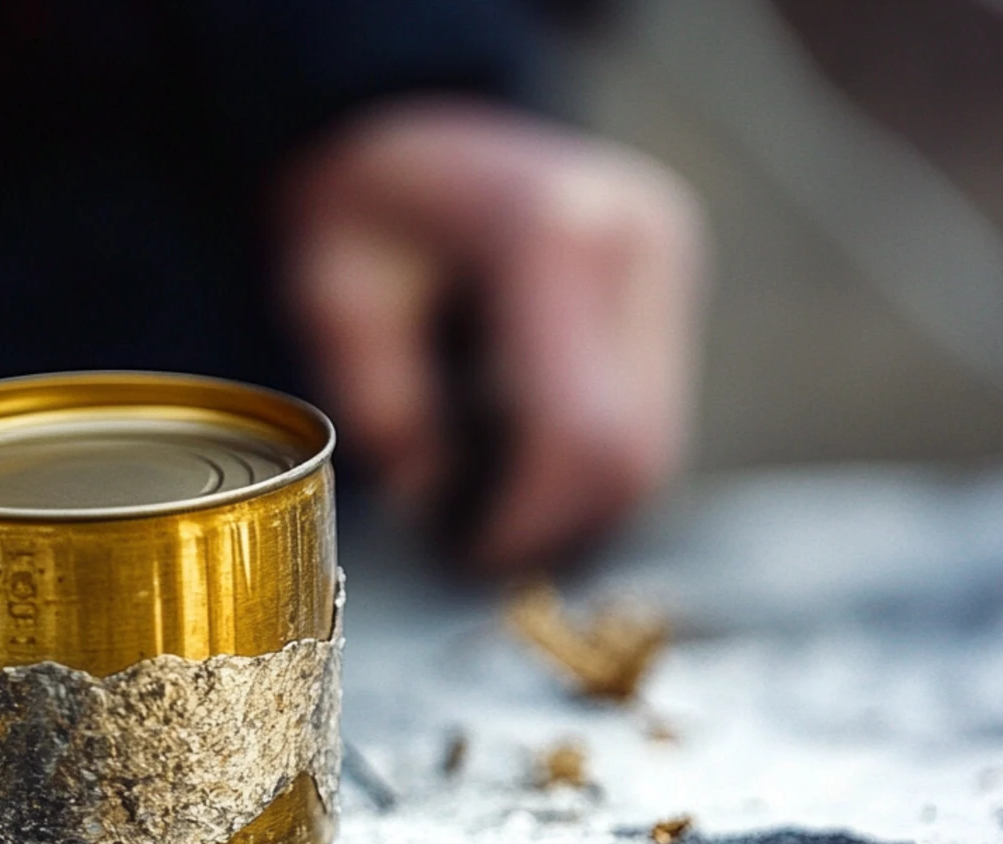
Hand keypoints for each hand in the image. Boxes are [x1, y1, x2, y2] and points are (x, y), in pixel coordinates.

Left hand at [278, 99, 705, 570]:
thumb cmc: (360, 204)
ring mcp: (668, 258)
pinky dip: (590, 458)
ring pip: (658, 441)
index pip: (580, 431)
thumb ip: (383, 405)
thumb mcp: (331, 296)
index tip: (469, 560)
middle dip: (559, 522)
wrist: (416, 125)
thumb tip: (431, 505)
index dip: (531, 521)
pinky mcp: (671, 283)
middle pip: (638, 449)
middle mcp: (636, 242)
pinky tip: (521, 460)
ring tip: (492, 510)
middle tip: (475, 554)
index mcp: (552, 238)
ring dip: (581, 498)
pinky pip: (651, 411)